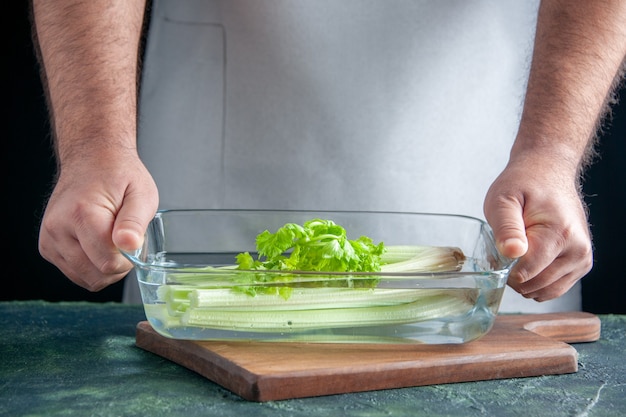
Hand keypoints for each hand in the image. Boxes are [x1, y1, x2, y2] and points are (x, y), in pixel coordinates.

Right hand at [38, 149, 158, 290]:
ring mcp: (49, 239)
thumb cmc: (118, 174)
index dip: (129, 258)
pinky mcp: (47, 247)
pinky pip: (76, 273)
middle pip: (96, 275)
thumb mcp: (141, 193)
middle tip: (125, 239)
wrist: (92, 159)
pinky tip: (98, 244)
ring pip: (85, 278)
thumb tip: (129, 246)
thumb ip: (135, 222)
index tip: (134, 239)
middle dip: (118, 265)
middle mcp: (58, 228)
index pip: (108, 263)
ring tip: (111, 239)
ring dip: (105, 267)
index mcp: (82, 214)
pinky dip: (92, 265)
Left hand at [483, 152, 592, 301]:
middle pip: (534, 285)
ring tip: (517, 251)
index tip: (498, 248)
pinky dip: (536, 281)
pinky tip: (528, 260)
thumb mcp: (503, 200)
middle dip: (512, 274)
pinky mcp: (580, 264)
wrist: (547, 172)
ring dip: (524, 280)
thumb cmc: (523, 184)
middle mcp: (577, 251)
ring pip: (544, 292)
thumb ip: (506, 227)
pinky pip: (553, 288)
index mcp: (560, 234)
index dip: (504, 267)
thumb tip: (512, 253)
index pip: (525, 273)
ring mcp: (582, 259)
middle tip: (506, 247)